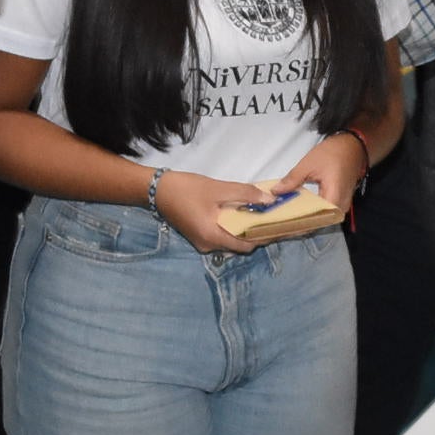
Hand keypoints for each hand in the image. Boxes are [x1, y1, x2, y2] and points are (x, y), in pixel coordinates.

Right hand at [152, 171, 271, 254]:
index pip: (246, 246)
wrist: (156, 190)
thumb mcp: (218, 189)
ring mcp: (202, 242)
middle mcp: (208, 246)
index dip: (263, 237)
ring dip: (244, 231)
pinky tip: (241, 215)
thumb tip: (269, 200)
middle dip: (256, 233)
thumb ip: (245, 194)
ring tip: (259, 215)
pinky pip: (221, 236)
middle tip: (271, 219)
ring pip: (230, 241)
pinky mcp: (198, 235)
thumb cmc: (187, 189)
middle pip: (239, 245)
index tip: (278, 226)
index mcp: (213, 237)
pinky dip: (232, 228)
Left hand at [259, 132, 367, 218]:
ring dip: (306, 219)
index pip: (315, 219)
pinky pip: (326, 212)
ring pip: (322, 218)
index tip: (284, 226)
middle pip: (319, 222)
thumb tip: (276, 191)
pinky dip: (313, 212)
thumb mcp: (309, 164)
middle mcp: (340, 206)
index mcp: (334, 197)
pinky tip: (299, 210)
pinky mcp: (340, 202)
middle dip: (300, 223)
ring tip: (288, 219)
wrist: (353, 146)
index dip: (299, 224)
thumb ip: (292, 180)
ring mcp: (342, 205)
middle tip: (282, 223)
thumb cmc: (334, 153)